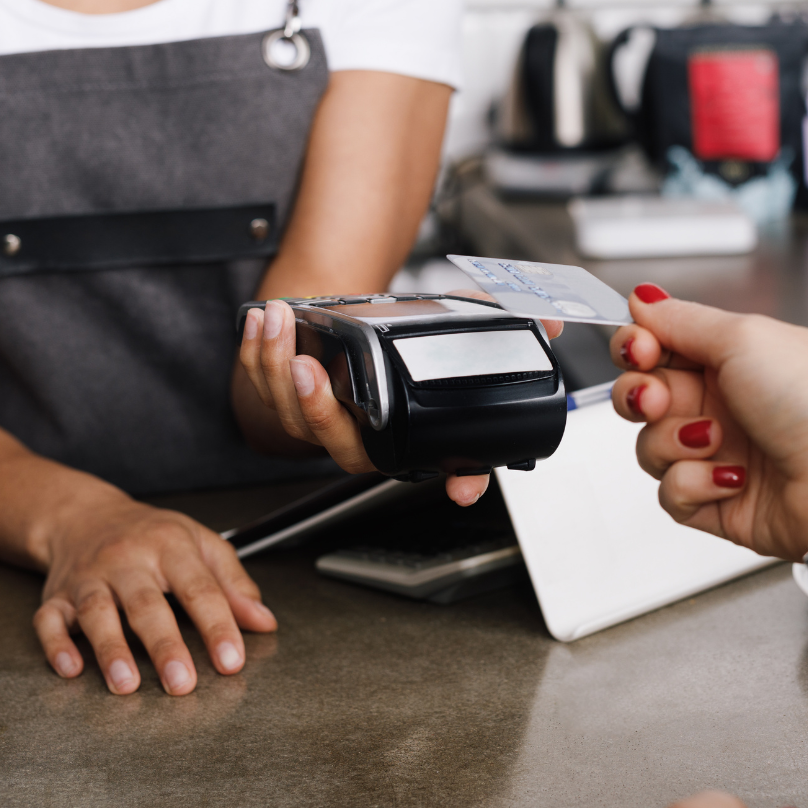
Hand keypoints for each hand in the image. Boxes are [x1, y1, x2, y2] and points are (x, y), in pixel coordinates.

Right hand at [32, 492, 275, 694]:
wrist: (85, 515)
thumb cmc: (152, 534)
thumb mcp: (202, 544)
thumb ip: (234, 584)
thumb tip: (264, 622)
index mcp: (170, 546)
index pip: (199, 588)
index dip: (217, 626)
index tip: (232, 661)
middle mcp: (127, 560)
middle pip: (146, 604)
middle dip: (164, 646)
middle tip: (182, 683)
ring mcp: (88, 578)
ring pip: (97, 612)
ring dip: (110, 650)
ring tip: (127, 684)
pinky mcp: (56, 596)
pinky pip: (49, 619)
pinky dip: (57, 645)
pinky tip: (71, 668)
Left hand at [239, 297, 562, 506]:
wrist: (346, 333)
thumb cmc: (395, 343)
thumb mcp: (449, 331)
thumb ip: (496, 324)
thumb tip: (552, 325)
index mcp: (403, 436)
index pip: (437, 468)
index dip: (458, 479)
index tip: (463, 487)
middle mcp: (361, 439)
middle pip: (336, 440)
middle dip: (316, 407)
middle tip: (311, 370)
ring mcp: (317, 424)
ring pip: (288, 413)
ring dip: (274, 368)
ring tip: (278, 321)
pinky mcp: (282, 400)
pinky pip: (260, 387)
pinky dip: (255, 354)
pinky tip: (263, 322)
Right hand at [610, 287, 807, 560]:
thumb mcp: (745, 337)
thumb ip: (681, 319)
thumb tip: (642, 297)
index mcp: (729, 358)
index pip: (656, 348)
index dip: (636, 347)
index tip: (640, 349)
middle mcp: (720, 404)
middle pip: (641, 396)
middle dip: (639, 396)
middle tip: (656, 399)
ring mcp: (717, 454)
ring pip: (649, 446)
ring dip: (674, 442)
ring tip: (717, 441)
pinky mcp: (715, 502)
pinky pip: (670, 493)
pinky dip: (694, 484)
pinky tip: (733, 478)